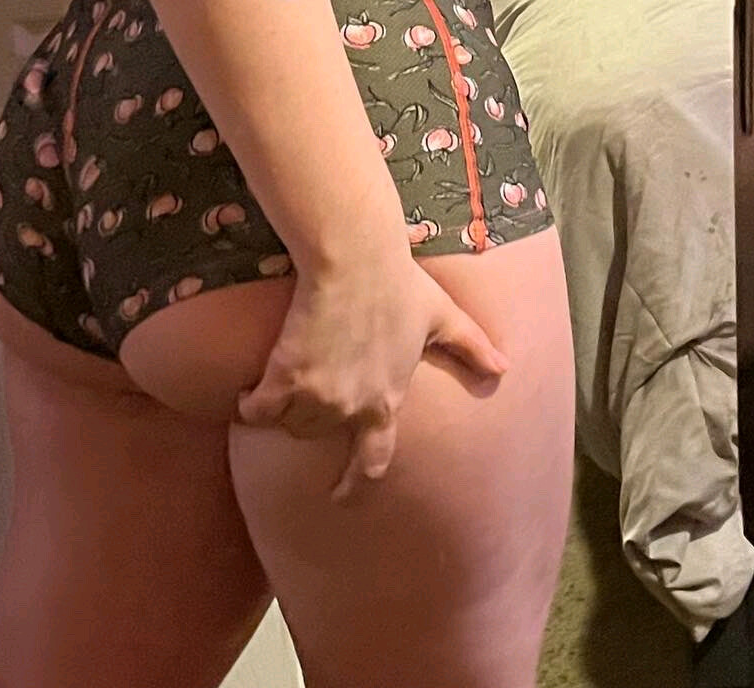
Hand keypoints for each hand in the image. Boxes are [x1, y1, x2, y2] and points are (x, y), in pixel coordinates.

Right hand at [234, 249, 509, 503]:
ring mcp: (318, 398)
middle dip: (308, 417)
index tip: (340, 496)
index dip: (355, 483)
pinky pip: (256, 410)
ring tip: (276, 386)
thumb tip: (505, 369)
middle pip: (316, 434)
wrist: (355, 258)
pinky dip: (250, 404)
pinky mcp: (285, 378)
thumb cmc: (398, 282)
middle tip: (301, 390)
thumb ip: (471, 347)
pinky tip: (248, 391)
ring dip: (279, 410)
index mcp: (386, 401)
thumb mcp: (442, 317)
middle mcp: (352, 409)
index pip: (373, 461)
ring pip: (287, 423)